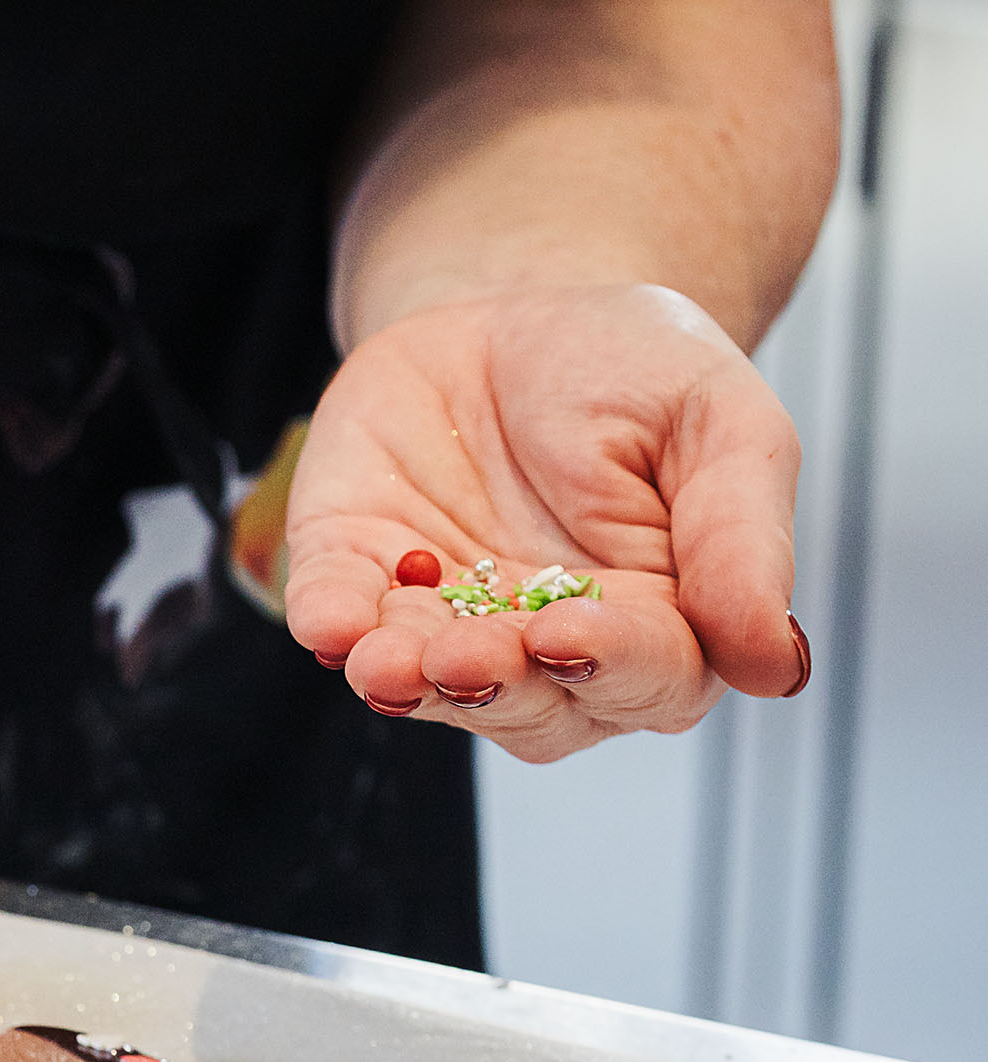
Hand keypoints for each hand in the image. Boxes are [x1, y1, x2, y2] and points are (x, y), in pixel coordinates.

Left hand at [285, 283, 810, 761]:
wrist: (514, 308)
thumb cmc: (634, 373)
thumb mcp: (717, 421)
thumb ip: (742, 537)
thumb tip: (776, 666)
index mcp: (659, 625)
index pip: (649, 679)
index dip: (611, 665)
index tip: (570, 634)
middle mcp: (546, 652)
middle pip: (533, 707)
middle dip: (495, 684)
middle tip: (468, 652)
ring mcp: (443, 624)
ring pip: (429, 688)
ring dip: (407, 679)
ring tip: (388, 658)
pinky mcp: (354, 580)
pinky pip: (336, 620)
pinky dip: (330, 624)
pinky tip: (331, 624)